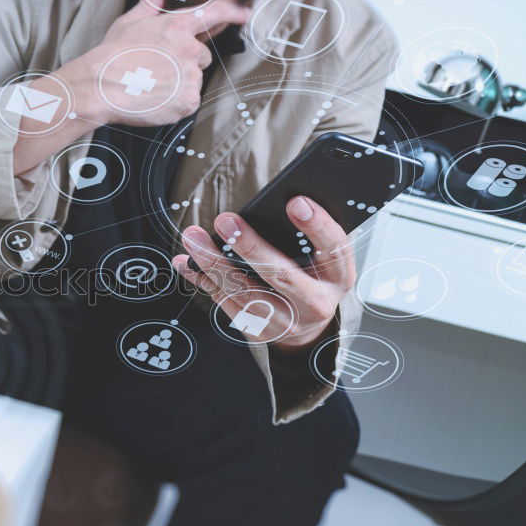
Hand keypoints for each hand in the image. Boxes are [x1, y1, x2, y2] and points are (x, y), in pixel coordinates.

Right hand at [60, 0, 249, 126]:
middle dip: (186, 63)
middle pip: (201, 56)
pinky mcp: (187, 101)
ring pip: (193, 81)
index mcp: (176, 27)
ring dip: (179, 85)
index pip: (214, 13)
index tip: (245, 14)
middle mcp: (188, 50)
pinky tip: (155, 100)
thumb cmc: (111, 55)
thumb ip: (150, 4)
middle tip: (159, 70)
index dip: (232, 12)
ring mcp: (190, 77)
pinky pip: (189, 102)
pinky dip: (176, 104)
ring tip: (152, 86)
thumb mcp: (129, 23)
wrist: (100, 87)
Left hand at [173, 196, 355, 351]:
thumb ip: (310, 233)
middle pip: (280, 274)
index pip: (334, 248)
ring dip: (213, 262)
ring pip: (243, 290)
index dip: (316, 225)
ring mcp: (284, 320)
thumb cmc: (315, 278)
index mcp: (338, 277)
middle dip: (249, 246)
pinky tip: (187, 261)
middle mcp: (314, 302)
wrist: (311, 329)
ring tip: (193, 236)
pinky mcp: (257, 328)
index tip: (295, 202)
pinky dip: (202, 279)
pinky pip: (224, 301)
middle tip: (225, 220)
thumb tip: (283, 196)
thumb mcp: (326, 257)